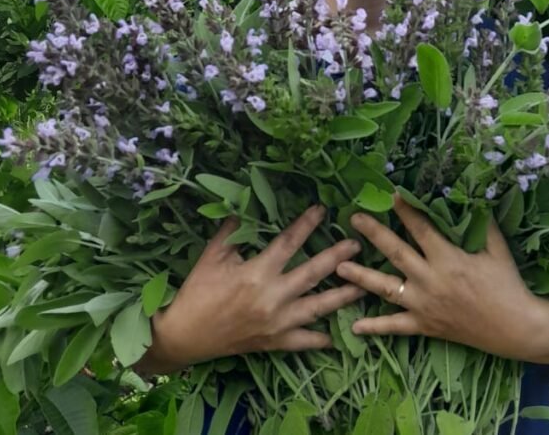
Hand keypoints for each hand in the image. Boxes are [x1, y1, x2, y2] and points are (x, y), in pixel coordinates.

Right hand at [138, 205, 364, 373]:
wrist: (185, 336)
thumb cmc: (198, 291)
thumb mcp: (213, 254)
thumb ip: (233, 230)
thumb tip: (247, 205)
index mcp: (256, 273)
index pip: (288, 243)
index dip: (306, 224)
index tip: (323, 210)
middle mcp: (272, 298)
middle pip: (313, 273)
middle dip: (337, 257)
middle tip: (357, 244)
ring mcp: (276, 323)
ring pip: (318, 308)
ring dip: (343, 296)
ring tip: (364, 285)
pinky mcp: (274, 343)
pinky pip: (304, 342)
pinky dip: (322, 338)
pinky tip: (339, 334)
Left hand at [337, 195, 548, 363]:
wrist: (517, 327)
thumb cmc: (508, 283)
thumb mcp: (497, 247)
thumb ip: (481, 222)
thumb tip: (470, 194)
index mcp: (448, 258)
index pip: (420, 228)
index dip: (405, 209)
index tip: (389, 193)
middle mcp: (431, 280)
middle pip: (395, 252)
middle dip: (373, 233)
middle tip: (352, 219)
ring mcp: (425, 305)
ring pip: (387, 289)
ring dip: (362, 277)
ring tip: (339, 267)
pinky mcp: (426, 326)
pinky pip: (396, 327)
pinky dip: (375, 327)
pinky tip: (354, 326)